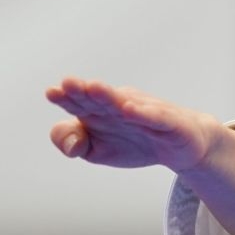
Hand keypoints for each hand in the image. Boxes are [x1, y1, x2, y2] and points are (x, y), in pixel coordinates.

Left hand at [44, 77, 228, 173]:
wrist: (182, 147)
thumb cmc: (137, 142)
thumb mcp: (97, 151)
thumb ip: (75, 144)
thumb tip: (70, 144)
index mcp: (100, 111)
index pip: (80, 103)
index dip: (66, 97)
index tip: (52, 93)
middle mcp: (120, 106)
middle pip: (99, 98)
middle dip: (84, 91)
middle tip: (68, 83)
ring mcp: (145, 112)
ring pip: (124, 103)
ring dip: (109, 96)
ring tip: (93, 88)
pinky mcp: (169, 123)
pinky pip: (155, 117)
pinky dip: (143, 113)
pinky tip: (129, 110)